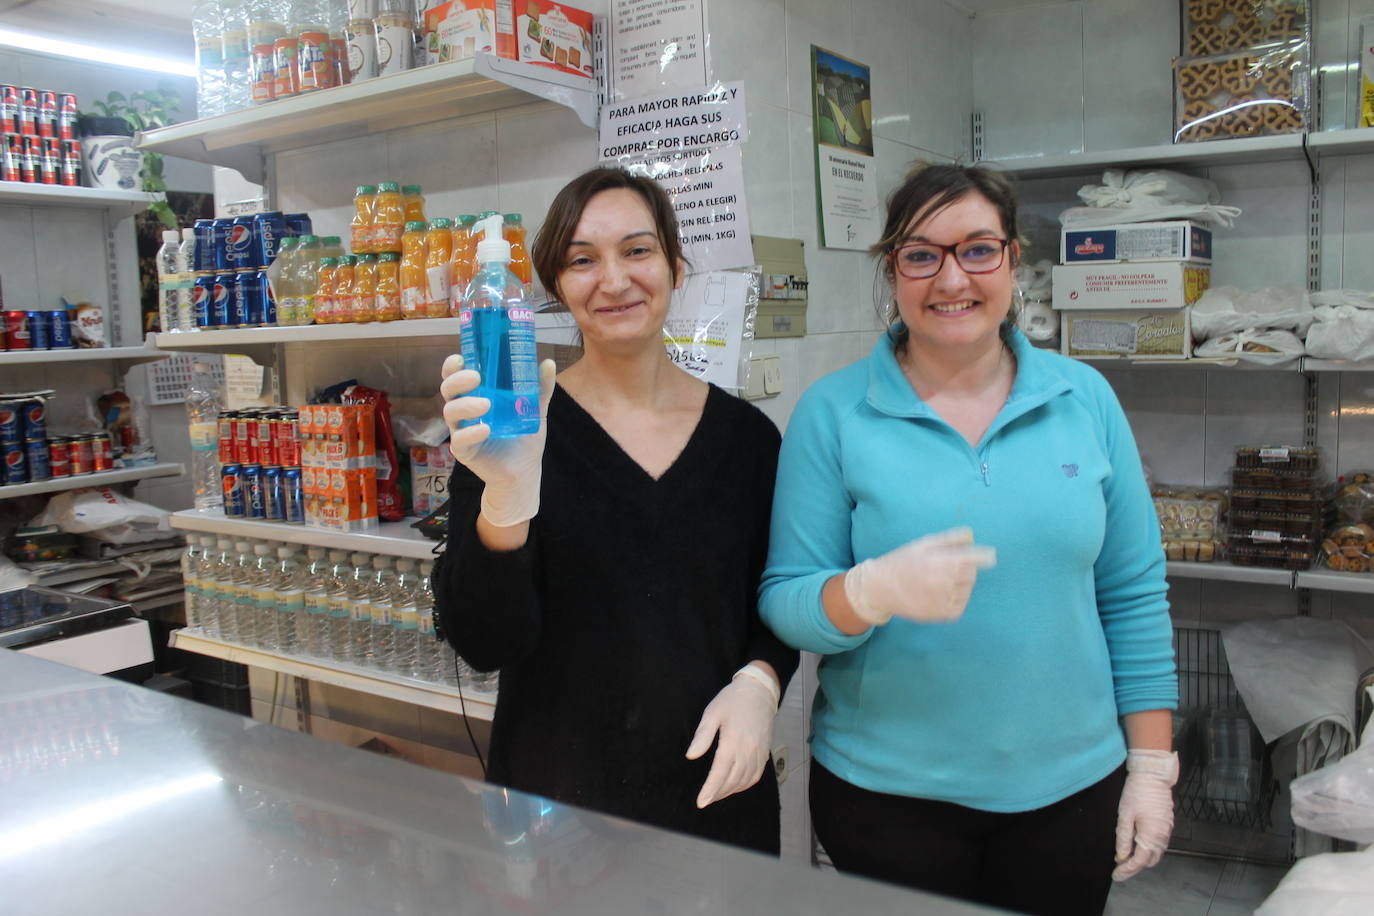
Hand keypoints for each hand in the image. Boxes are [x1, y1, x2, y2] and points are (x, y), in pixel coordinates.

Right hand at [440, 355, 556, 526]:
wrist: (525, 470)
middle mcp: (464, 410)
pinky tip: (485, 430)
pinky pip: (460, 439)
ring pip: (450, 412)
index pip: (456, 376)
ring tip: (486, 404)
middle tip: (476, 377)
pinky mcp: (464, 450)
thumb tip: (548, 362)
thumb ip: (540, 387)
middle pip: (448, 390)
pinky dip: (471, 433)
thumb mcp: (535, 409)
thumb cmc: (523, 436)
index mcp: (476, 395)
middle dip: (457, 380)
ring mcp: (461, 430)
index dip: (452, 366)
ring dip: (466, 405)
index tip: (461, 357)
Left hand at [685, 667, 778, 808]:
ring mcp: (758, 753)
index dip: (710, 789)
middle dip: (717, 793)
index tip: (701, 802)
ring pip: (744, 781)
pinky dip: (744, 785)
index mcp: (732, 741)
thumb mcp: (713, 712)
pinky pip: (755, 776)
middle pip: (732, 780)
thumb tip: (691, 756)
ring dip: (730, 791)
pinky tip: (734, 785)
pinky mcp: (765, 753)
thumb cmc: (733, 700)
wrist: (759, 691)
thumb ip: (702, 736)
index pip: (720, 772)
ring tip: (716, 794)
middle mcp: (748, 750)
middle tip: (705, 799)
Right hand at [842, 527, 996, 625]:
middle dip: (967, 568)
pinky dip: (957, 599)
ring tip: (943, 581)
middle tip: (952, 567)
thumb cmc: (901, 562)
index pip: (971, 558)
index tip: (991, 556)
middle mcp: (941, 581)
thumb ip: (948, 539)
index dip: (984, 556)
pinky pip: (959, 606)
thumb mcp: (921, 545)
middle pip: (971, 574)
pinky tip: (943, 594)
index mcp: (937, 560)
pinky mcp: (938, 614)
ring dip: (962, 584)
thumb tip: (971, 535)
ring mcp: (940, 599)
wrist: (879, 588)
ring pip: (967, 590)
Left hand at [1112, 749, 1178, 881]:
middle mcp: (1163, 836)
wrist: (1153, 776)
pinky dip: (1148, 848)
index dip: (1127, 870)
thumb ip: (1123, 839)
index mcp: (1152, 836)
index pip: (1139, 861)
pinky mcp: (1167, 823)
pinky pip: (1159, 843)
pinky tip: (1137, 843)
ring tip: (1126, 857)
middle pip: (1150, 860)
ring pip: (1156, 852)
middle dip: (1136, 866)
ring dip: (1143, 858)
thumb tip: (1121, 857)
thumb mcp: (1125, 816)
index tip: (1116, 876)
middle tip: (1120, 867)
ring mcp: (1167, 830)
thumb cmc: (1136, 793)